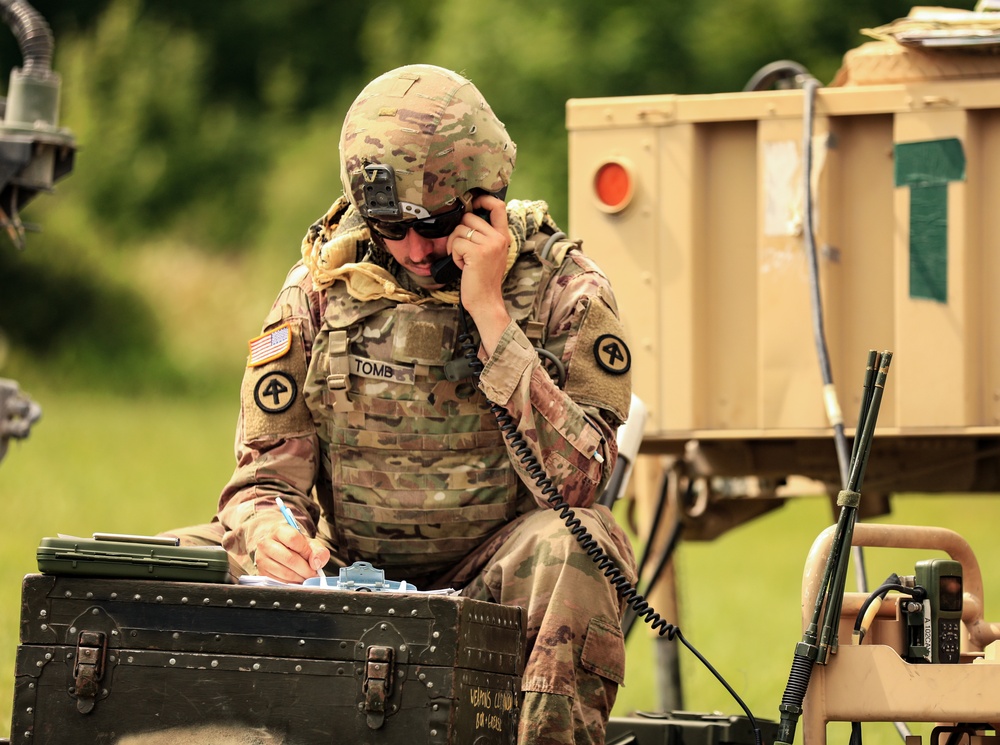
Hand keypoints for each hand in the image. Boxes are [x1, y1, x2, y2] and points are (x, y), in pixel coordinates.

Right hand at [253, 523, 329, 582]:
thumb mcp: (308, 542)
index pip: (293, 539)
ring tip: (306, 576)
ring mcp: (261, 559)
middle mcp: (266, 543)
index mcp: (278, 530)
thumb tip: (316, 564)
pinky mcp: (261, 572)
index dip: (306, 551)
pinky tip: (296, 579)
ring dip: (300, 578)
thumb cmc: (295, 545)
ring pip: (285, 572)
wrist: (278, 547)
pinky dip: (291, 583)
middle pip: (290, 559)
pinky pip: (279, 582)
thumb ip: (318, 550)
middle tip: (313, 573)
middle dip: (306, 569)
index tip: (312, 557)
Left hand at [447, 194, 512, 352]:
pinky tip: (462, 266)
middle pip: (469, 216)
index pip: (497, 206)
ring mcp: (489, 245)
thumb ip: (484, 236)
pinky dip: (454, 255)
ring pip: (460, 230)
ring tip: (463, 260)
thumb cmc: (483, 279)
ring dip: (455, 245)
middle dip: (458, 232)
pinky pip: (456, 243)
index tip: (471, 204)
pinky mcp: (478, 253)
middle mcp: (499, 238)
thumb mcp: (490, 254)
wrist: (486, 301)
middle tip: (461, 250)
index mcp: (503, 236)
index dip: (482, 200)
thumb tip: (465, 216)